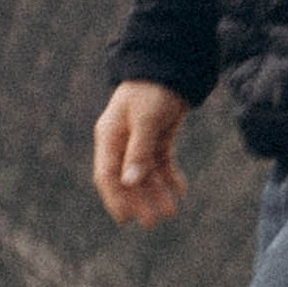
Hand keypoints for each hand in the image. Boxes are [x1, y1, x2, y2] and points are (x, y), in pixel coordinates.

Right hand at [94, 80, 191, 227]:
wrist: (170, 63)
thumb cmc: (152, 88)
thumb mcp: (146, 118)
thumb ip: (138, 150)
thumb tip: (129, 183)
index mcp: (109, 136)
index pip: (106, 175)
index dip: (115, 198)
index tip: (126, 219)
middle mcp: (121, 141)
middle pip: (126, 179)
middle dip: (139, 202)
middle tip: (153, 223)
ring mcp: (139, 140)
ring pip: (145, 174)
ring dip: (156, 193)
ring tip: (171, 212)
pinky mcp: (157, 136)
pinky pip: (161, 162)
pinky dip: (169, 176)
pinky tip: (180, 190)